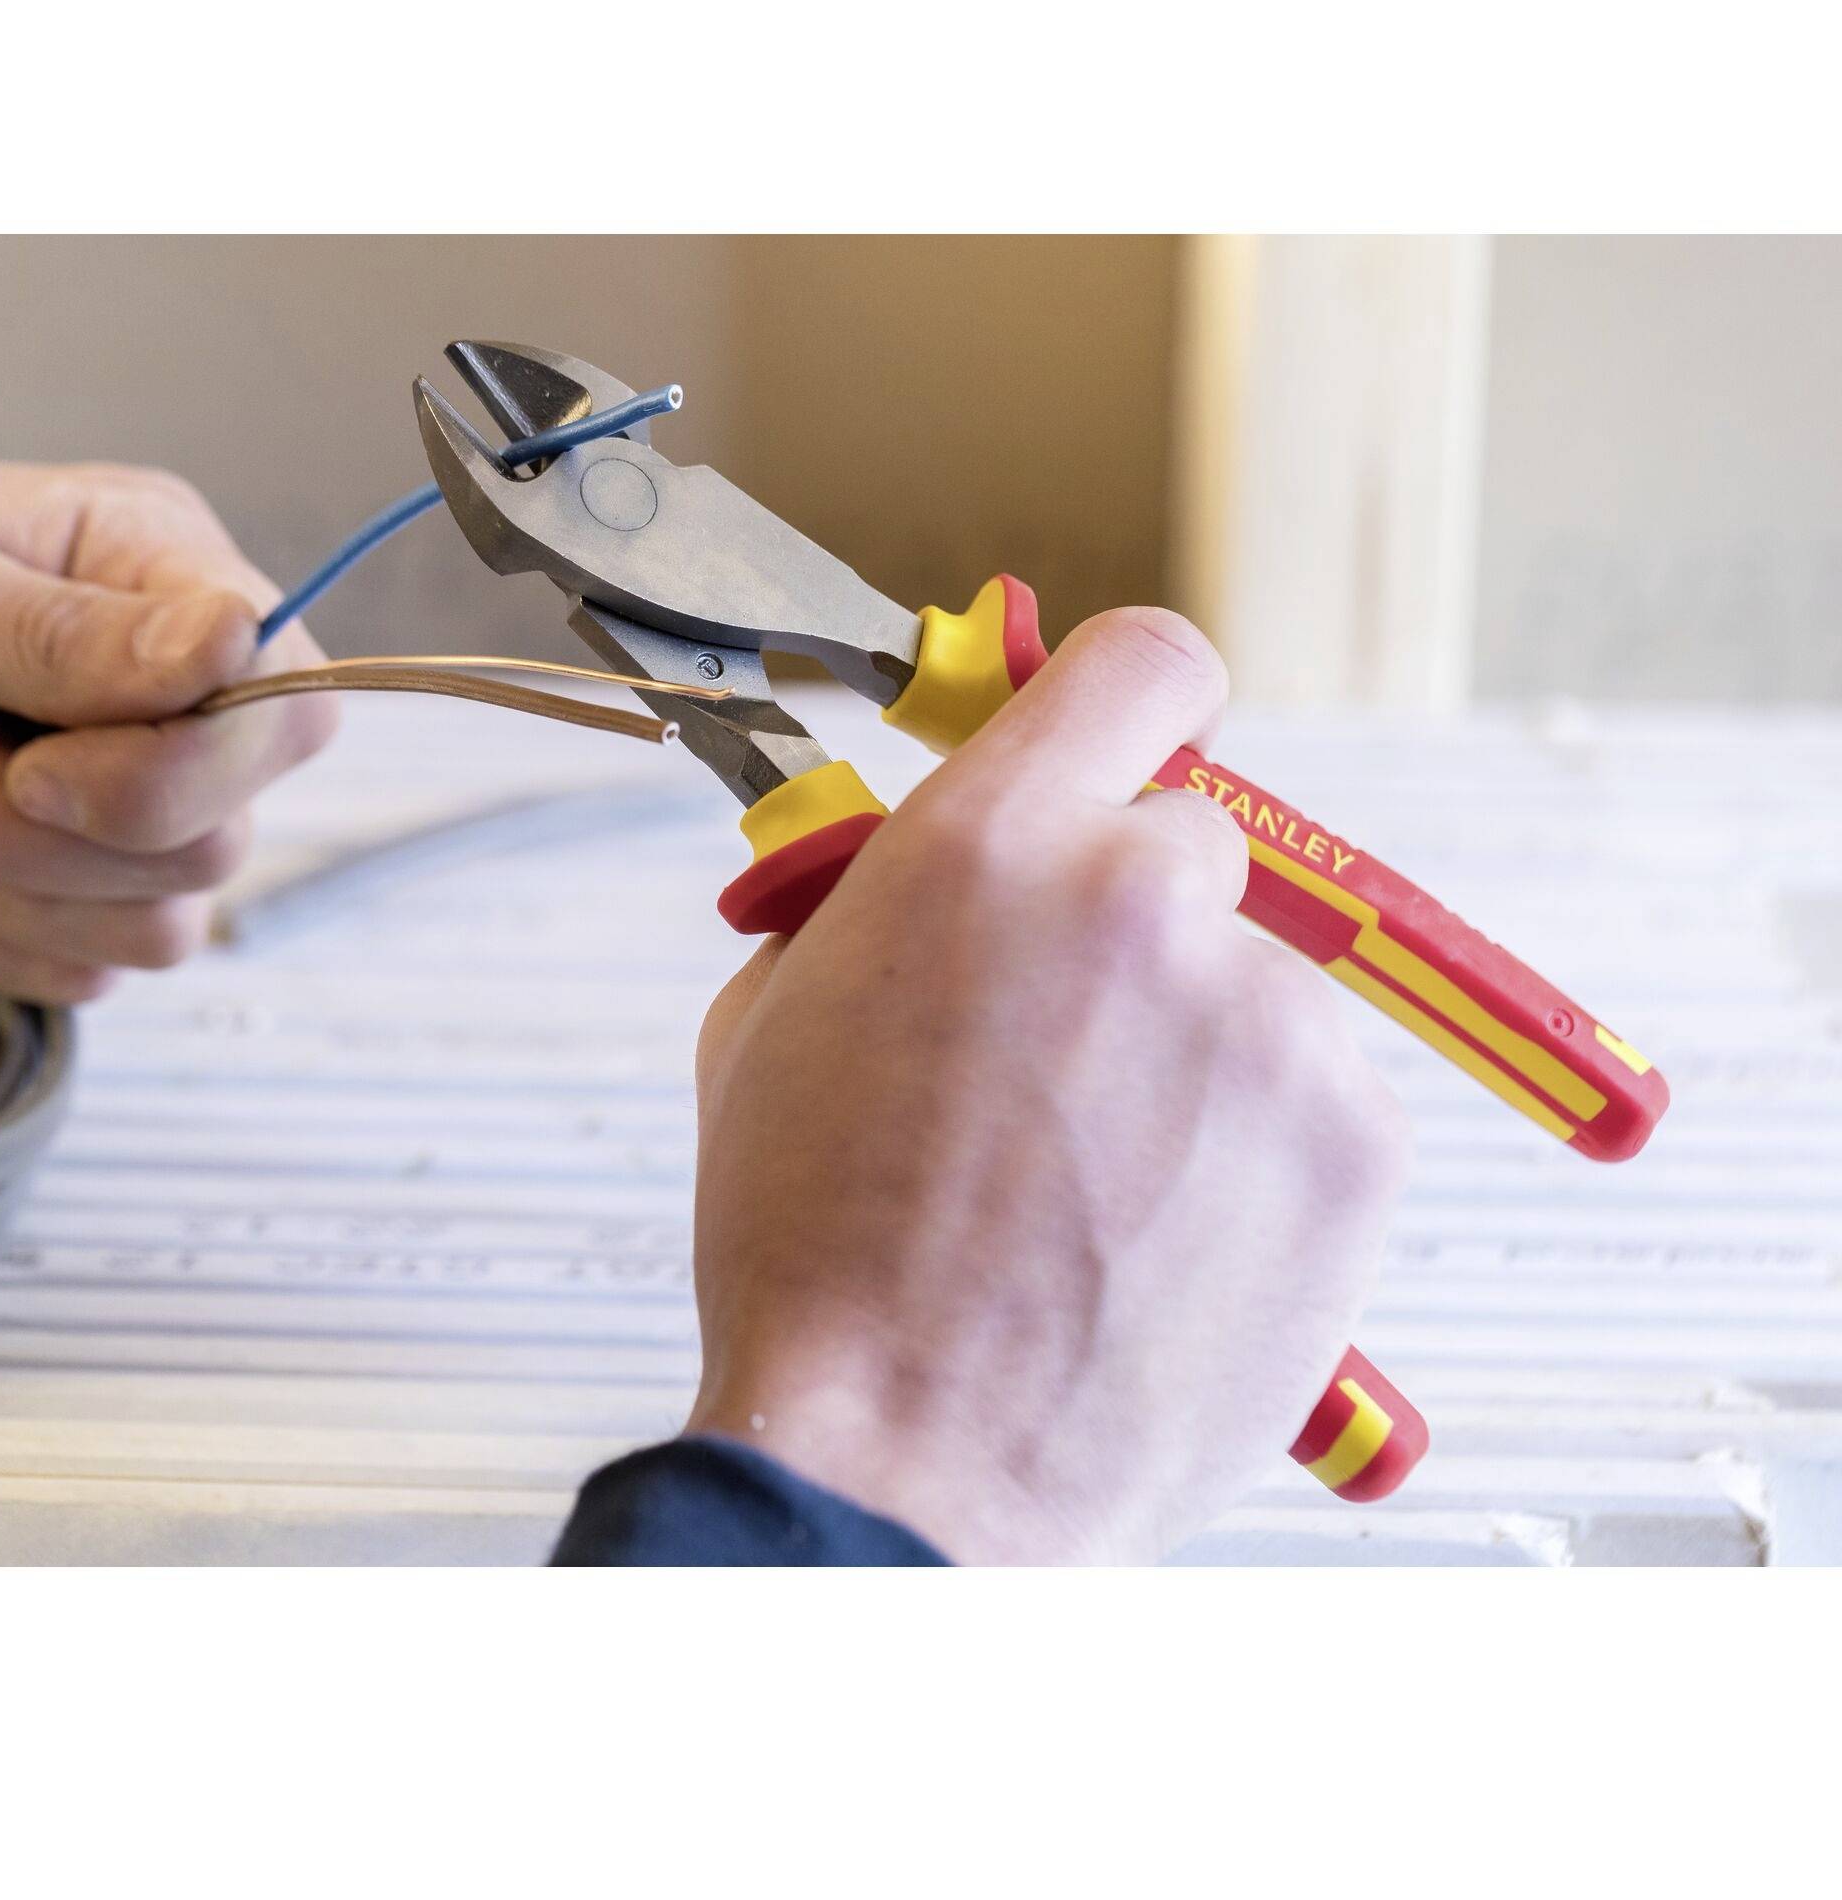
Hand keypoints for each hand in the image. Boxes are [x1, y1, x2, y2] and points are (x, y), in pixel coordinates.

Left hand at [0, 461, 337, 1001]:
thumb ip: (61, 628)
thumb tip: (234, 638)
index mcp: (153, 566)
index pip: (284, 695)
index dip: (189, 762)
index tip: (39, 762)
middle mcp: (179, 688)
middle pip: (225, 831)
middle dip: (55, 831)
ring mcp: (147, 797)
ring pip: (170, 918)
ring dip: (10, 884)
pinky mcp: (100, 894)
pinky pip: (103, 969)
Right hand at [688, 607, 1409, 1563]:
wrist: (900, 1469)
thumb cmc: (815, 1256)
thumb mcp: (777, 1019)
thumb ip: (877, 896)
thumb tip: (941, 848)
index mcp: (993, 846)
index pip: (1143, 663)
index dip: (1135, 702)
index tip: (1129, 749)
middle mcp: (1147, 901)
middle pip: (1191, 840)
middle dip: (1130, 924)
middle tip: (1066, 1046)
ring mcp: (1268, 1024)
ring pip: (1253, 985)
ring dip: (1193, 1053)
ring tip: (1100, 1188)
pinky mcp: (1355, 1144)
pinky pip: (1318, 1098)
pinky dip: (1258, 1152)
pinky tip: (1162, 1240)